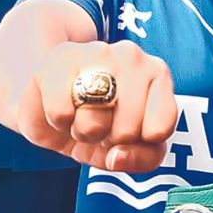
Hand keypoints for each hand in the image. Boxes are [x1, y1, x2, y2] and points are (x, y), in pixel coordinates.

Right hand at [15, 40, 177, 171]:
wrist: (52, 95)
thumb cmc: (100, 120)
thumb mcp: (129, 147)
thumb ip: (142, 158)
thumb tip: (117, 156)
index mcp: (159, 76)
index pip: (159, 130)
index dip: (138, 143)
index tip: (128, 130)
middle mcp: (134, 58)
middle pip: (126, 131)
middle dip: (108, 138)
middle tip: (99, 121)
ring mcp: (98, 53)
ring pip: (94, 124)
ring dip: (81, 132)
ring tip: (81, 114)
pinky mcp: (61, 58)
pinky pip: (61, 114)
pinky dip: (57, 122)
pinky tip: (63, 104)